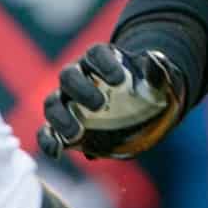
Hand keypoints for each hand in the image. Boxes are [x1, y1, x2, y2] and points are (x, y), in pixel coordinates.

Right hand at [38, 43, 183, 159]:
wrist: (141, 110)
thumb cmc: (147, 89)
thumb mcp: (160, 80)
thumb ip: (157, 71)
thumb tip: (154, 58)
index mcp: (100, 60)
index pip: (96, 54)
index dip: (104, 64)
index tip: (119, 80)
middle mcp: (79, 77)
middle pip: (68, 76)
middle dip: (81, 90)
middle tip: (99, 105)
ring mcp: (68, 102)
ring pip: (53, 103)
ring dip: (61, 118)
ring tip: (76, 134)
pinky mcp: (63, 127)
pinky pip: (47, 132)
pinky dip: (48, 142)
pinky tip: (57, 153)